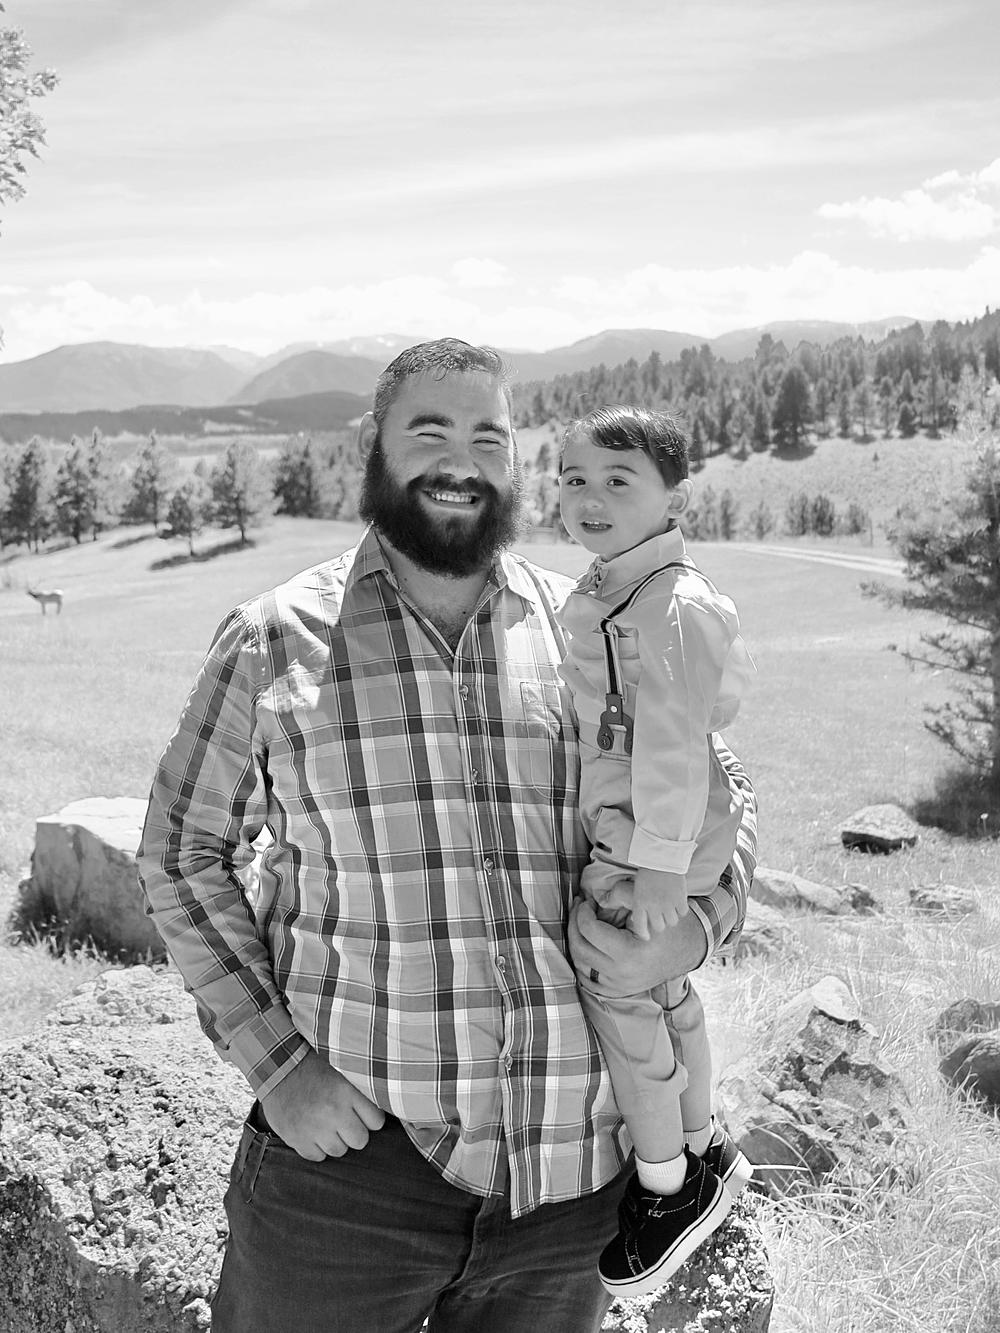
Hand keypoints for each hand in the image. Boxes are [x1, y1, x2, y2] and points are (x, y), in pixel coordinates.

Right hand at [260, 1049, 384, 1160]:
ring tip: (327, 1125)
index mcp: (346, 1091)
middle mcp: (332, 1112)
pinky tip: (313, 1132)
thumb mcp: (341, 1070)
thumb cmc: (313, 1067)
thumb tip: (385, 1102)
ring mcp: (314, 1128)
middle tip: (345, 1122)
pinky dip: (316, 1148)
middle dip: (355, 1132)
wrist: (277, 1068)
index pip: (376, 1121)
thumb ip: (360, 1089)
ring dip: (336, 1141)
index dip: (371, 1119)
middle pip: (360, 1140)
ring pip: (339, 1151)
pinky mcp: (297, 1139)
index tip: (363, 1114)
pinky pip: (317, 1157)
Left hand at [568, 896, 707, 997]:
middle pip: (580, 947)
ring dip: (575, 941)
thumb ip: (621, 894)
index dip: (583, 912)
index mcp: (629, 953)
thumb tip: (595, 896)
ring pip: (580, 964)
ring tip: (580, 923)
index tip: (587, 901)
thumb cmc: (666, 926)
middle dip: (573, 924)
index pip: (589, 930)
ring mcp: (619, 986)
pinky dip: (581, 962)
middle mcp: (621, 974)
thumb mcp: (648, 906)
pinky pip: (587, 980)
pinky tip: (585, 945)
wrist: (686, 950)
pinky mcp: (618, 991)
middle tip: (578, 908)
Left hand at [629, 868, 689, 940]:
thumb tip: (638, 918)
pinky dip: (681, 909)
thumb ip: (640, 904)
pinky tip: (678, 902)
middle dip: (660, 923)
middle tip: (661, 917)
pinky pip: (682, 912)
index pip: (641, 927)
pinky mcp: (680, 899)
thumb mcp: (638, 889)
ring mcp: (668, 904)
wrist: (661, 858)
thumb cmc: (647, 871)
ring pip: (672, 922)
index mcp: (640, 903)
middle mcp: (653, 907)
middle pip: (659, 927)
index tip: (647, 936)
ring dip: (671, 917)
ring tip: (670, 909)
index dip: (644, 934)